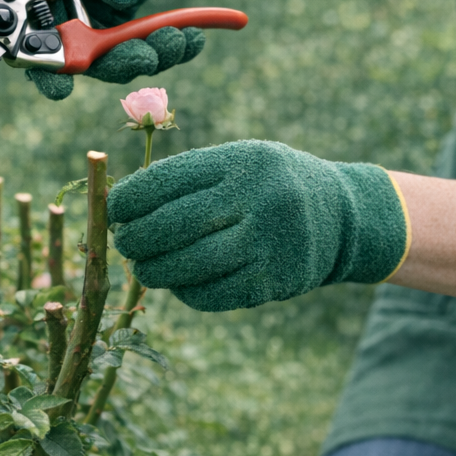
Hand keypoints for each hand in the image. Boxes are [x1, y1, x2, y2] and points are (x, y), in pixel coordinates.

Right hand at [4, 0, 216, 99]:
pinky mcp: (108, 9)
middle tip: (144, 60)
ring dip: (134, 55)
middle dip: (97, 58)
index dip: (28, 33)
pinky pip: (124, 43)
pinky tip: (192, 39)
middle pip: (54, 29)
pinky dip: (159, 47)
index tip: (56, 76)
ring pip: (90, 47)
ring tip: (178, 42)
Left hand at [107, 140, 409, 310]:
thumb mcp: (240, 161)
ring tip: (143, 267)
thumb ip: (191, 179)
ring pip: (193, 264)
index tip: (113, 211)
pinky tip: (179, 284)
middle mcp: (258, 197)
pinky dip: (188, 292)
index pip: (168, 180)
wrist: (343, 215)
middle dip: (137, 238)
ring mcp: (271, 241)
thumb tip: (123, 207)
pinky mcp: (278, 280)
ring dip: (156, 270)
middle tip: (123, 243)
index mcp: (241, 161)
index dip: (130, 199)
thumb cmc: (269, 184)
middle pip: (176, 224)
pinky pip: (217, 294)